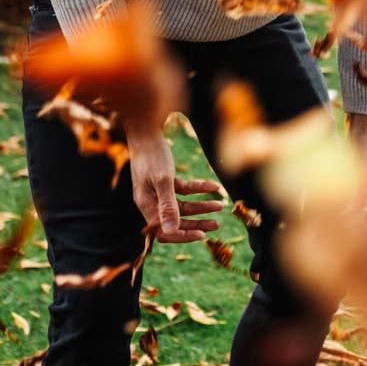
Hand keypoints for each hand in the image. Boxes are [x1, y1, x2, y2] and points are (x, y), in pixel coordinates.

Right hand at [125, 124, 223, 242]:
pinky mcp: (165, 180)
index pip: (163, 231)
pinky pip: (184, 190)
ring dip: (201, 206)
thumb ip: (167, 206)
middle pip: (176, 220)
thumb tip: (171, 231)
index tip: (202, 235)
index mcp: (147, 205)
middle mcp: (152, 201)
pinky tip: (214, 186)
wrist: (146, 130)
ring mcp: (159, 191)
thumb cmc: (152, 155)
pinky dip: (198, 188)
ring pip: (182, 205)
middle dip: (197, 223)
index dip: (182, 236)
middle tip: (218, 224)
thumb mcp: (163, 180)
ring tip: (220, 206)